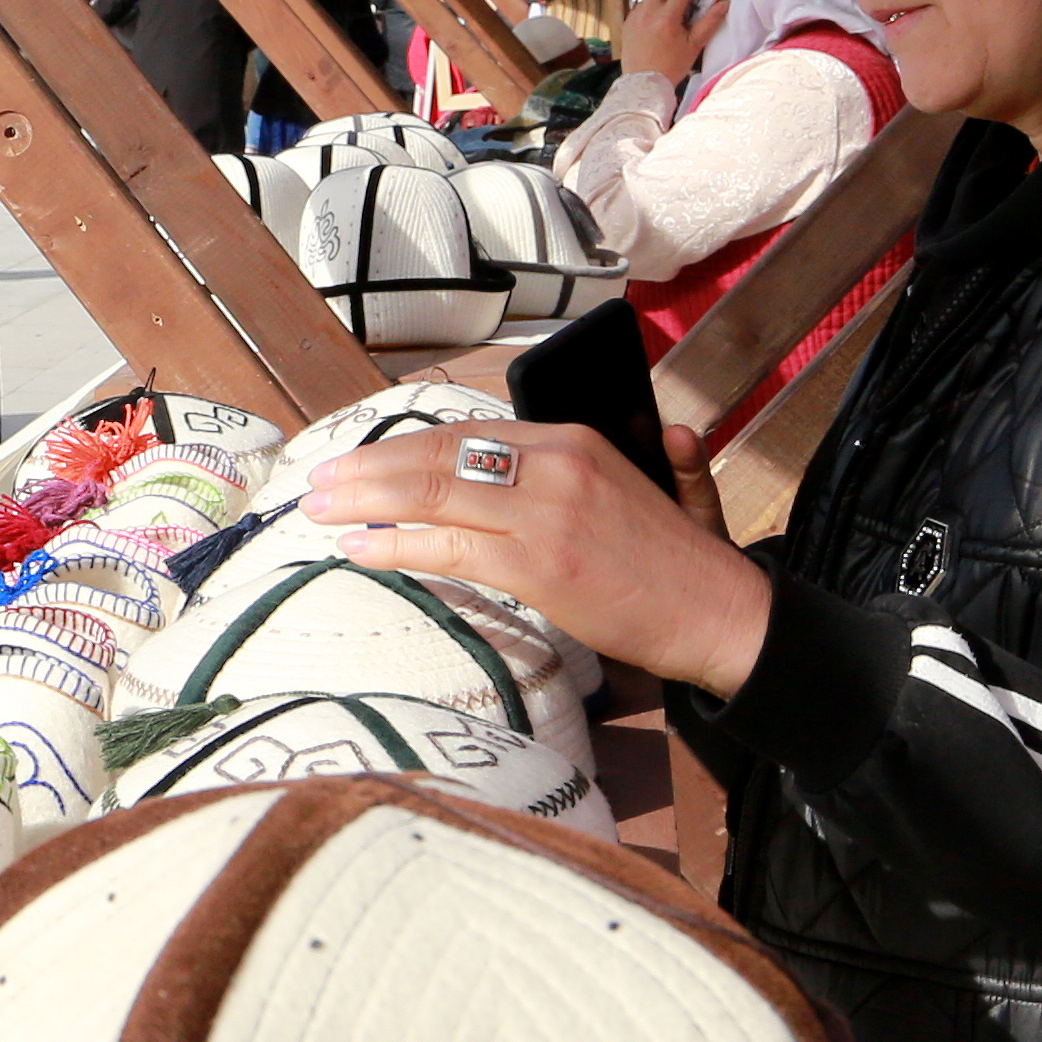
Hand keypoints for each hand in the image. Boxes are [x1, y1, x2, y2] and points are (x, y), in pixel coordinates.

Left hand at [294, 419, 771, 697]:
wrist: (722, 615)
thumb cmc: (685, 562)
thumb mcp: (668, 486)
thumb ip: (659, 452)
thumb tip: (671, 427)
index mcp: (575, 441)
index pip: (466, 433)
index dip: (405, 447)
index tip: (363, 458)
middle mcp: (555, 465)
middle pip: (437, 456)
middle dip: (367, 468)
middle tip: (319, 480)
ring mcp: (544, 514)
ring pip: (432, 495)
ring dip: (363, 501)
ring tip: (319, 509)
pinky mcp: (537, 565)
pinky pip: (448, 547)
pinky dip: (395, 546)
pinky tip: (360, 548)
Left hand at [621, 0, 715, 88]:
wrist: (642, 83)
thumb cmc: (672, 66)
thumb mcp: (694, 46)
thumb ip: (709, 23)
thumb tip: (724, 4)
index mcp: (667, 18)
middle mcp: (648, 13)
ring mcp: (634, 17)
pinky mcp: (627, 23)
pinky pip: (637, 4)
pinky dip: (647, 0)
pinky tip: (655, 7)